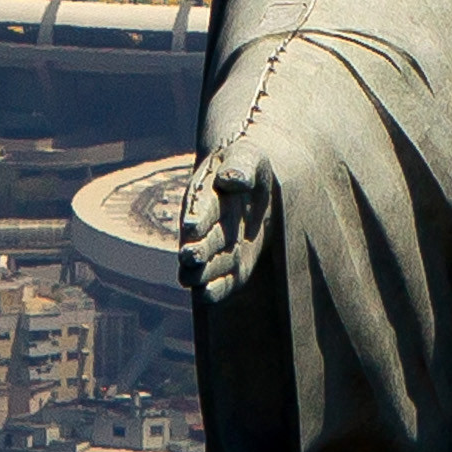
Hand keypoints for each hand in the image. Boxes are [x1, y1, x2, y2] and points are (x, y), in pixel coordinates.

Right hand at [178, 142, 274, 305]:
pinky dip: (213, 289)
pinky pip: (221, 282)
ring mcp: (217, 248)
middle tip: (190, 255)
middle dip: (195, 249)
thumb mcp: (249, 158)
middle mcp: (206, 226)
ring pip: (204, 265)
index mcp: (205, 195)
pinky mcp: (233, 267)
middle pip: (200, 240)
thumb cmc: (251, 167)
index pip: (201, 206)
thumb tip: (231, 178)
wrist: (261, 187)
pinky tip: (207, 294)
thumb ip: (241, 166)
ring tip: (193, 278)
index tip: (192, 226)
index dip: (198, 216)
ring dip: (199, 272)